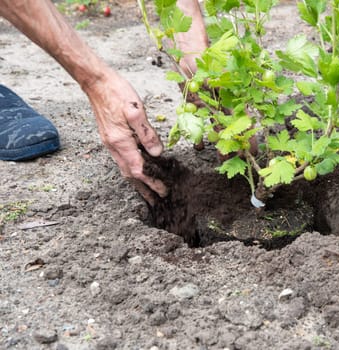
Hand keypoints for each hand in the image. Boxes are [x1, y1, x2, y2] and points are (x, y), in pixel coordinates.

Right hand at [84, 71, 167, 204]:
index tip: (164, 191)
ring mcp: (111, 144)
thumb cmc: (117, 92)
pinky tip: (138, 171)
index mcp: (121, 142)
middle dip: (145, 189)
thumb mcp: (136, 110)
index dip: (152, 182)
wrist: (96, 83)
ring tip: (149, 193)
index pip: (139, 170)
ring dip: (138, 183)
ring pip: (125, 169)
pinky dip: (132, 170)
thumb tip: (157, 153)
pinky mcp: (111, 139)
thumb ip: (147, 133)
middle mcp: (114, 147)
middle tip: (157, 201)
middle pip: (131, 175)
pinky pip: (123, 161)